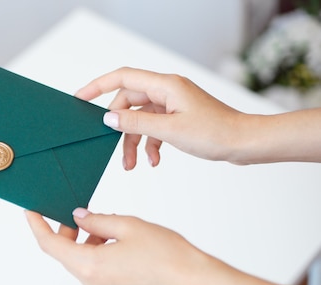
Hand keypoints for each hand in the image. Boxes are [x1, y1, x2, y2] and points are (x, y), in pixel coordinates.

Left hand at [25, 209, 214, 284]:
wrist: (194, 283)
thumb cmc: (166, 253)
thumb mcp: (128, 225)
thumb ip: (97, 220)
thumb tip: (79, 218)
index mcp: (89, 265)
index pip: (50, 245)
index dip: (37, 226)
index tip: (31, 212)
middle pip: (68, 256)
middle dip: (69, 234)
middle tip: (82, 216)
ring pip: (85, 265)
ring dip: (88, 245)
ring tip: (110, 229)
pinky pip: (100, 275)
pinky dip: (101, 258)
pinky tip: (120, 247)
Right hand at [75, 67, 243, 168]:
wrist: (245, 143)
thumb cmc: (216, 133)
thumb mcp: (170, 131)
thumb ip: (136, 124)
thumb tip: (109, 118)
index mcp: (165, 86)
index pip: (122, 78)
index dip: (98, 86)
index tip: (80, 98)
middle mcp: (167, 91)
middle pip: (128, 104)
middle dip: (118, 128)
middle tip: (109, 149)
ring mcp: (173, 104)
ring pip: (140, 120)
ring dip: (133, 142)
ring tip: (131, 165)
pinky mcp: (178, 117)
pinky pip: (154, 128)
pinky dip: (150, 145)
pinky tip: (153, 161)